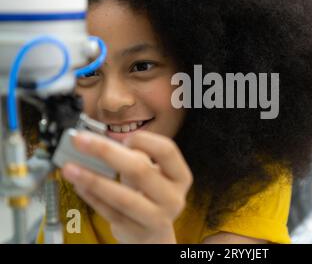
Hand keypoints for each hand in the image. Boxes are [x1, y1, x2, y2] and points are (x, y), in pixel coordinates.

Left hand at [61, 131, 192, 243]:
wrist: (155, 235)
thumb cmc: (151, 196)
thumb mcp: (153, 175)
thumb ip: (135, 158)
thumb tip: (101, 140)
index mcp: (180, 177)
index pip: (167, 150)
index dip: (144, 140)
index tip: (124, 137)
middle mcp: (172, 198)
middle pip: (140, 171)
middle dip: (106, 152)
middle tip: (80, 140)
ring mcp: (156, 219)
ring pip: (122, 198)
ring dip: (93, 180)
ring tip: (70, 168)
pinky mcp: (136, 233)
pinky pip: (109, 213)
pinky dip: (91, 197)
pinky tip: (78, 185)